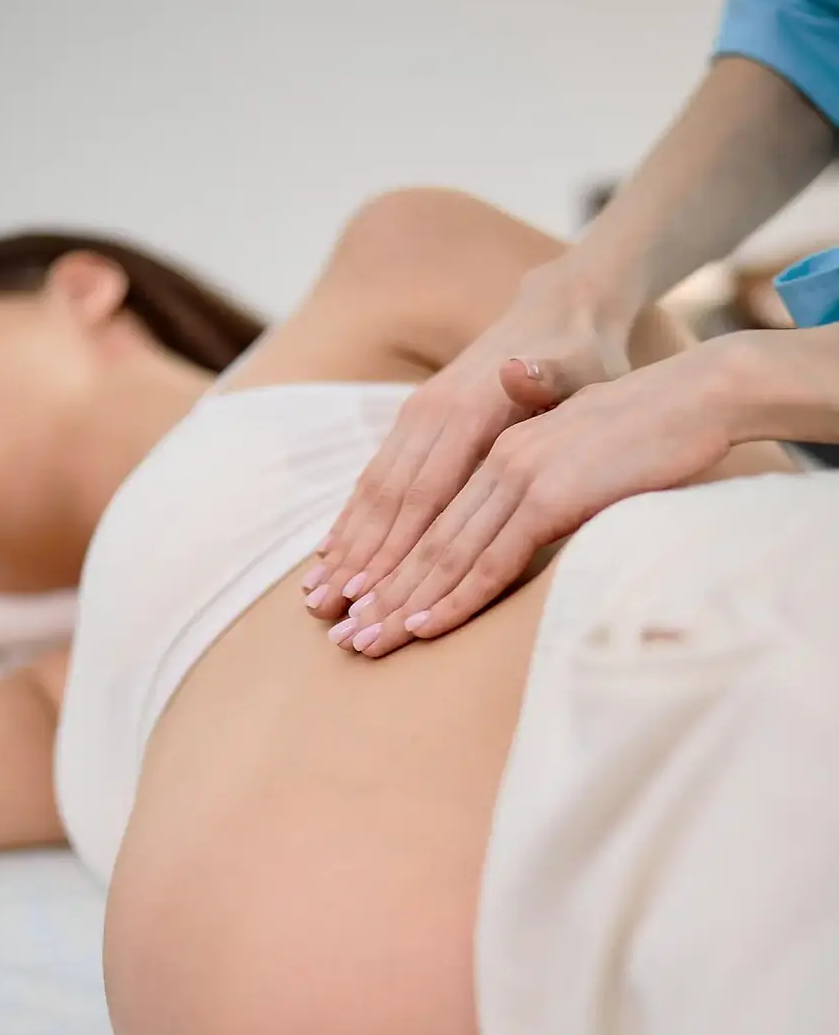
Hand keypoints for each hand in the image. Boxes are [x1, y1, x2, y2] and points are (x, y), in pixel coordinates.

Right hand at [301, 266, 631, 622]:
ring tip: (318, 601)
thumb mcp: (581, 365)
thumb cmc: (583, 354)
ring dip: (344, 551)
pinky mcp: (412, 425)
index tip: (370, 599)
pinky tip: (330, 557)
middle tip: (332, 621)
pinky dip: (350, 522)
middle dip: (357, 567)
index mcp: (468, 410)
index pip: (424, 495)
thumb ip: (550, 376)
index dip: (395, 552)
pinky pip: (373, 479)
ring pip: (372, 493)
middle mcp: (430, 414)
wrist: (559, 308)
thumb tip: (518, 367)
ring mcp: (416, 418)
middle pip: (387, 503)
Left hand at [325, 345, 733, 656]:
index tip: (346, 600)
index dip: (376, 557)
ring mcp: (516, 475)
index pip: (415, 509)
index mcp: (487, 444)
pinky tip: (422, 625)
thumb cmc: (636, 427)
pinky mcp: (549, 495)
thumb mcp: (565, 452)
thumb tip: (497, 520)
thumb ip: (522, 487)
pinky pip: (492, 559)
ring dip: (398, 602)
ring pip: (442, 552)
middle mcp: (491, 460)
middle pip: (416, 537)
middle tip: (338, 638)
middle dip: (374, 592)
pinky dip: (454, 596)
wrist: (695, 391)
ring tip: (361, 642)